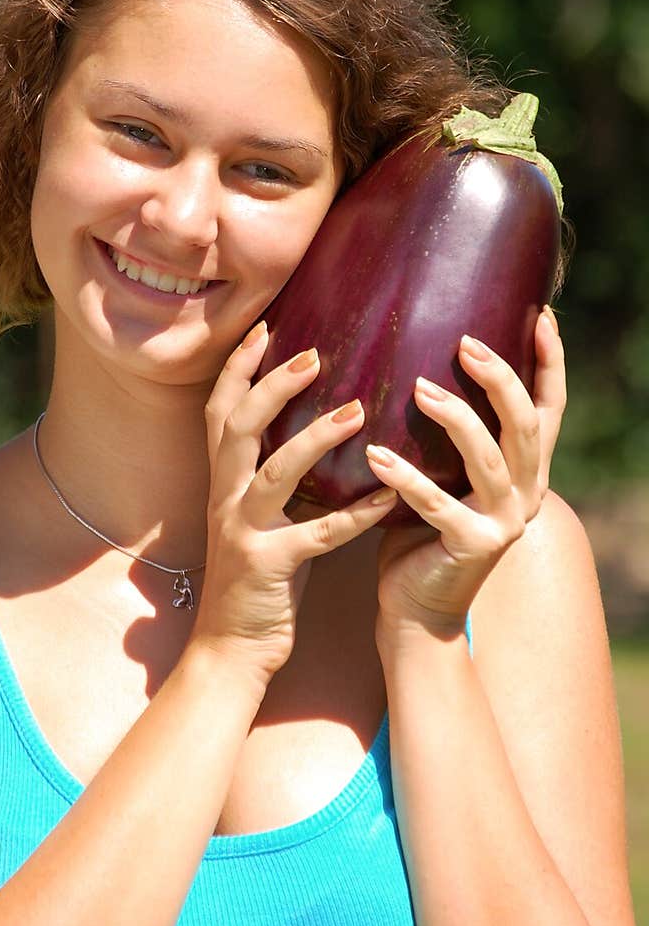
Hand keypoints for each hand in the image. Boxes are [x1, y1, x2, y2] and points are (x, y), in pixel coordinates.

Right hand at [190, 322, 397, 690]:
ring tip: (358, 410)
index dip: (238, 368)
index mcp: (223, 483)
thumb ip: (279, 477)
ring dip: (315, 437)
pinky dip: (355, 515)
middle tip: (313, 352)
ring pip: (273, 472)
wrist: (232, 650)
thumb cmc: (259, 579)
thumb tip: (325, 430)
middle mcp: (225, 499)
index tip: (267, 327)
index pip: (220, 411)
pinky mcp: (269, 568)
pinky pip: (318, 536)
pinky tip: (391, 497)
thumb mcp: (259, 518)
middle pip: (237, 427)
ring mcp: (243, 533)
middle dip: (271, 385)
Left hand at [368, 306, 566, 642]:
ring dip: (455, 419)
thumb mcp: (441, 474)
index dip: (550, 362)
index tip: (543, 316)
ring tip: (419, 388)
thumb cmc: (418, 532)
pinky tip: (375, 456)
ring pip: (489, 460)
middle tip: (466, 344)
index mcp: (525, 471)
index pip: (548, 407)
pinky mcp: (473, 548)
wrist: (415, 609)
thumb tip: (412, 362)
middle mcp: (527, 494)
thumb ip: (445, 433)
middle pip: (526, 424)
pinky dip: (406, 479)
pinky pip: (438, 506)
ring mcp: (504, 523)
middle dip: (500, 379)